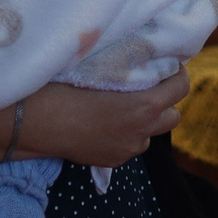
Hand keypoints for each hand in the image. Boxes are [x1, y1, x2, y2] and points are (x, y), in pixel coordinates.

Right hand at [19, 73, 189, 167]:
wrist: (36, 124)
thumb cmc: (64, 89)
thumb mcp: (102, 73)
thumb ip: (128, 71)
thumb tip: (141, 57)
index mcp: (144, 106)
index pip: (181, 89)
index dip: (179, 75)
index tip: (170, 67)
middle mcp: (141, 131)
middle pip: (173, 117)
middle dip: (165, 103)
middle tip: (150, 88)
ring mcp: (127, 150)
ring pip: (150, 135)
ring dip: (145, 122)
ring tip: (125, 109)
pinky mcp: (112, 161)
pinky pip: (129, 146)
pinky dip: (125, 135)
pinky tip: (105, 125)